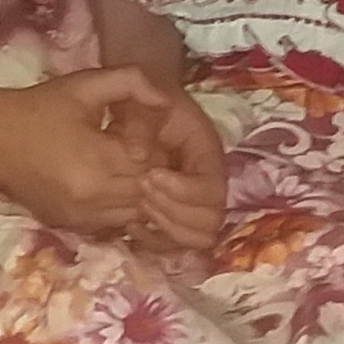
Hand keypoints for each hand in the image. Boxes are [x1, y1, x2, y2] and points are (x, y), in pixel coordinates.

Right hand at [0, 68, 168, 237]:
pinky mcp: (70, 226)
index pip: (153, 165)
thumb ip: (132, 82)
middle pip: (146, 193)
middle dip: (150, 171)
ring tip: (123, 164)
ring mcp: (81, 217)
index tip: (149, 132)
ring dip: (136, 191)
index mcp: (98, 161)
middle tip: (139, 147)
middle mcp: (93, 198)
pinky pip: (111, 222)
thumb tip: (166, 100)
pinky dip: (118, 205)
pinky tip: (107, 181)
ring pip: (133, 214)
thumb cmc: (40, 106)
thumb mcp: (86, 83)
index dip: (158, 149)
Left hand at [124, 83, 227, 260]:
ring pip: (199, 238)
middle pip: (211, 219)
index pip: (213, 187)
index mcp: (206, 152)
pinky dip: (154, 243)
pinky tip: (130, 226)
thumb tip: (139, 155)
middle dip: (173, 211)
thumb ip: (140, 120)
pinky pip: (176, 245)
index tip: (149, 175)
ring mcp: (193, 203)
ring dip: (167, 228)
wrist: (135, 109)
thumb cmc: (140, 103)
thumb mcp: (138, 97)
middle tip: (142, 190)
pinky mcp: (173, 217)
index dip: (183, 191)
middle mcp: (207, 182)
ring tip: (139, 206)